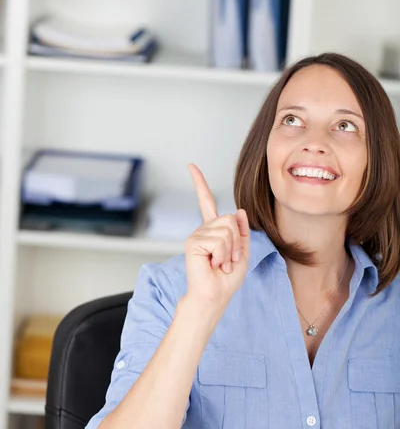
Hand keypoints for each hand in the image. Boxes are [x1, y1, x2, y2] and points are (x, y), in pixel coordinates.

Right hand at [184, 164, 249, 310]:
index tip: (191, 166)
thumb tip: (238, 210)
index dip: (199, 183)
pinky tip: (213, 264)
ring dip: (230, 251)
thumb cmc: (226, 279)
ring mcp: (197, 234)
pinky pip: (219, 240)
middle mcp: (203, 229)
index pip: (206, 201)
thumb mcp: (242, 252)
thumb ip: (242, 231)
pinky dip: (222, 255)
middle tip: (227, 260)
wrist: (214, 297)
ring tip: (220, 263)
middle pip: (229, 219)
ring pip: (226, 229)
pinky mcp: (193, 242)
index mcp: (213, 230)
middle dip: (236, 242)